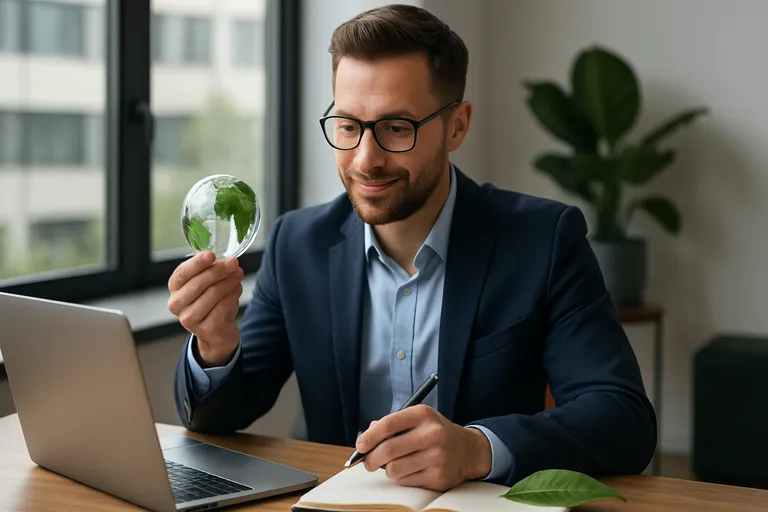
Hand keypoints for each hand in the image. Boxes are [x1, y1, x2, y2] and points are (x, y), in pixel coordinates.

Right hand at [167, 250, 243, 366]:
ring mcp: (189, 319)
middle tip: (233, 263)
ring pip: (213, 294)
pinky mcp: (205, 329)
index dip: (196, 263)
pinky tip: (237, 290)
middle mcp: (176, 304)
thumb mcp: (209, 284)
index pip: (182, 273)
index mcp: (175, 288)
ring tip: (238, 275)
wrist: (217, 333)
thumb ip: (214, 270)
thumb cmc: (212, 303)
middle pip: (198, 283)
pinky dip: (233, 295)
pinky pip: (223, 306)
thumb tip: (229, 262)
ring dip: (229, 282)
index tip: (210, 254)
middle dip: (218, 270)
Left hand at [354, 405, 491, 490]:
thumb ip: (391, 425)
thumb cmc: (434, 433)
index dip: (369, 437)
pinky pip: (406, 481)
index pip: (388, 424)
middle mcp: (432, 434)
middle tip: (368, 462)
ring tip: (395, 464)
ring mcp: (437, 457)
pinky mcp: (439, 477)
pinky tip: (411, 470)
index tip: (360, 445)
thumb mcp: (416, 419)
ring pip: (394, 469)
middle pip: (388, 450)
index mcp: (423, 414)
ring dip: (388, 469)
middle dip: (371, 459)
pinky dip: (402, 478)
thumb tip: (365, 438)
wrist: (467, 450)